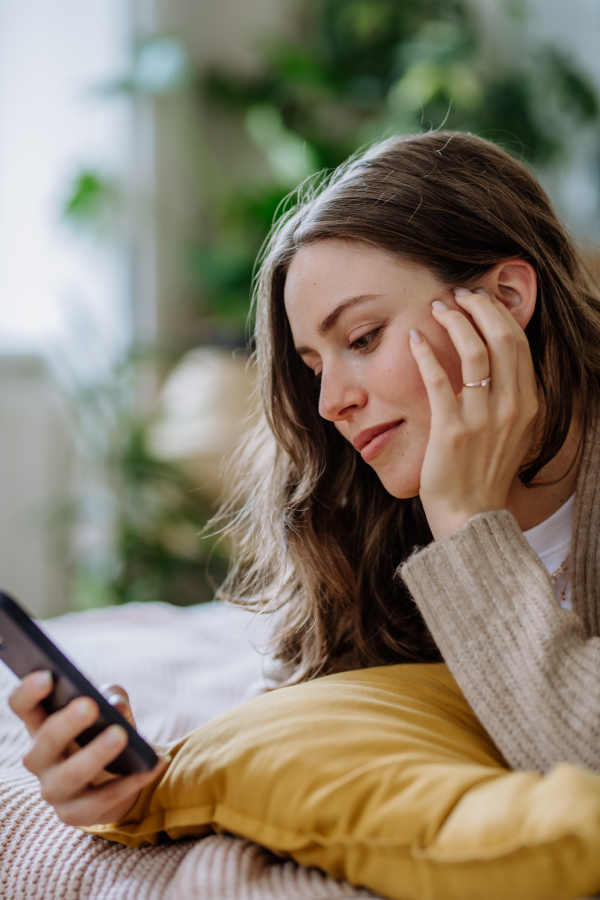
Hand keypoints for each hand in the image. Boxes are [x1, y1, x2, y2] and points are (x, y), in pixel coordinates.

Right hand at [8, 671, 168, 826]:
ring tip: (120, 735)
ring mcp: (54, 790)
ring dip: (95, 755)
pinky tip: (154, 763)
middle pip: (45, 742)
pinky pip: (102, 800)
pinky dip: (131, 782)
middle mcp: (40, 759)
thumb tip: (117, 705)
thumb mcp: (110, 708)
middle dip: (66, 724)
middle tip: (90, 706)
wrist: (119, 777)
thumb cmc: (105, 731)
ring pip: (69, 776)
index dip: (29, 691)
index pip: (23, 706)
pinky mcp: (75, 814)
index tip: (48, 676)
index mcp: (41, 725)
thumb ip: (112, 697)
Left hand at [409, 288, 538, 539]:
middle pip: (502, 338)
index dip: (498, 314)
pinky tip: (414, 337)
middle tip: (457, 294)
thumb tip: (494, 360)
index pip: (519, 343)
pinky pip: (438, 379)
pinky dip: (425, 352)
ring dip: (455, 321)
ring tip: (437, 307)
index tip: (478, 299)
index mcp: (529, 404)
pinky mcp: (452, 430)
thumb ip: (508, 396)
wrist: (470, 517)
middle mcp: (512, 407)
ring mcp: (483, 418)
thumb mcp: (510, 431)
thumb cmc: (483, 472)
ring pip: (474, 351)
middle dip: (479, 307)